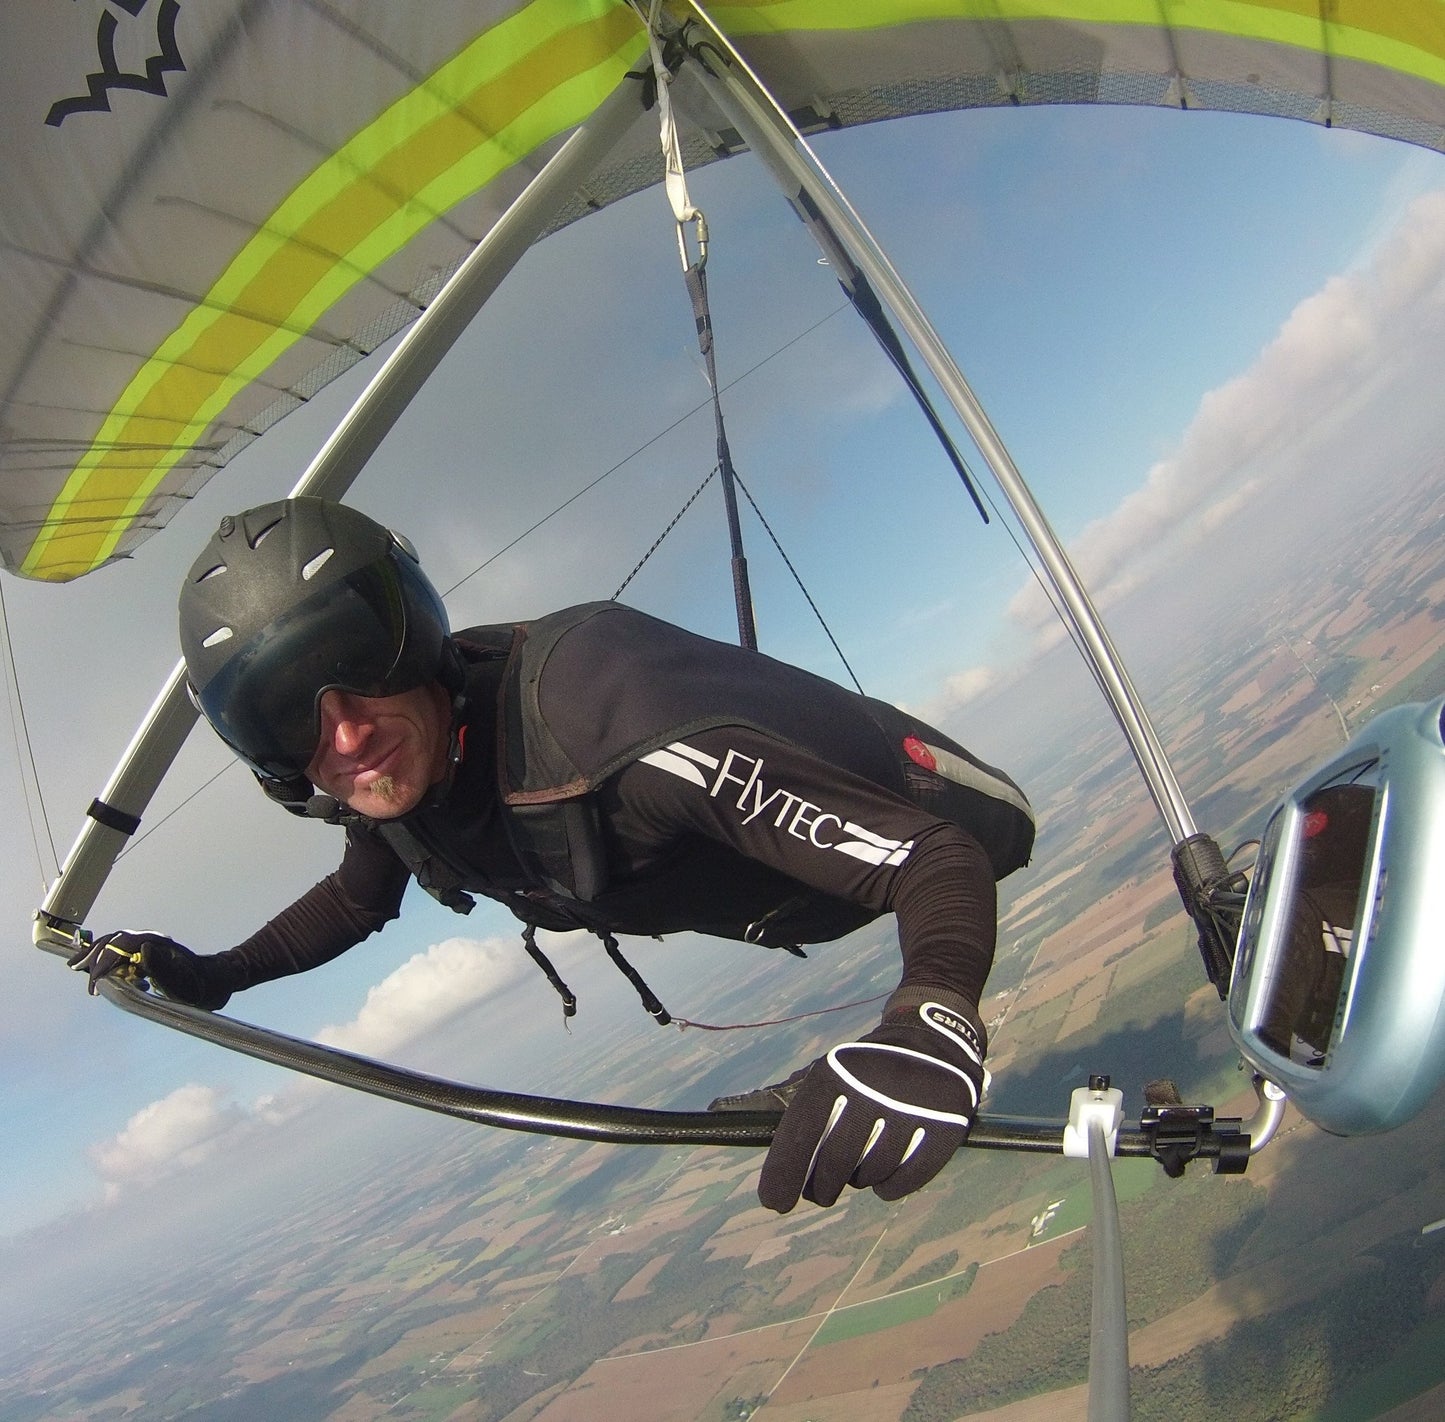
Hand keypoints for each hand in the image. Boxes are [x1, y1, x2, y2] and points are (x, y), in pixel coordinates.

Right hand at [68, 931, 232, 1010]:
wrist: (222, 979)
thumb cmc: (205, 985)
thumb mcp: (185, 982)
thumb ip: (163, 967)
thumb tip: (141, 947)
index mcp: (157, 946)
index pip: (120, 947)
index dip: (103, 964)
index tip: (95, 985)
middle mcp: (153, 941)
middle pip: (114, 941)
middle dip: (93, 955)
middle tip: (76, 969)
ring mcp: (152, 946)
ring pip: (117, 945)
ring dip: (99, 956)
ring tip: (83, 970)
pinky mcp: (153, 953)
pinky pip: (125, 952)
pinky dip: (110, 960)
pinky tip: (107, 974)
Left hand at [758, 999, 985, 1211]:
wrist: (932, 1043)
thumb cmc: (868, 1069)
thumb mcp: (831, 1073)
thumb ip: (804, 1117)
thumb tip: (775, 1174)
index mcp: (836, 1074)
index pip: (802, 1133)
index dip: (784, 1171)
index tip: (775, 1203)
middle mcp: (872, 1089)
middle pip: (835, 1163)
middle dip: (821, 1187)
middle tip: (819, 1193)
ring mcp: (911, 1110)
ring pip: (870, 1175)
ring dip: (859, 1180)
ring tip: (860, 1164)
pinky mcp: (945, 1128)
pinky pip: (903, 1182)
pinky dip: (889, 1187)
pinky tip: (885, 1174)